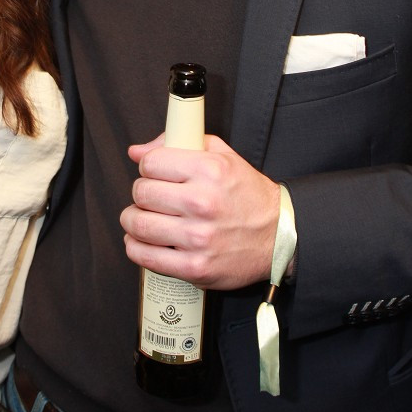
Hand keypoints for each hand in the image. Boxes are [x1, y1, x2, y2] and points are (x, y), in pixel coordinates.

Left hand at [120, 134, 280, 289]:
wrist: (278, 236)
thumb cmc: (248, 195)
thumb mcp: (222, 156)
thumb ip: (180, 144)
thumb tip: (136, 151)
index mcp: (209, 170)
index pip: (150, 163)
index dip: (147, 167)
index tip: (153, 174)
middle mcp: (203, 202)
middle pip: (141, 193)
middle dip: (141, 194)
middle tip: (150, 198)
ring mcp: (198, 238)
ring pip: (138, 224)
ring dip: (133, 221)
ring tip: (143, 219)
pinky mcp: (195, 267)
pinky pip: (145, 256)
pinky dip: (135, 247)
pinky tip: (142, 241)